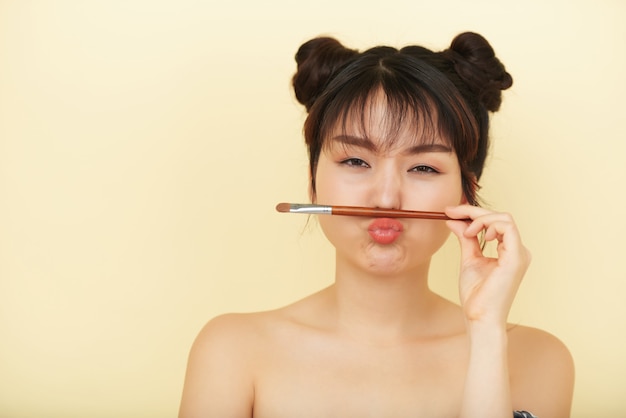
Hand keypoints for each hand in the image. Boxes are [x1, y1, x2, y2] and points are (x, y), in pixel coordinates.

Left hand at [445, 205, 530, 326]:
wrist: (479, 316)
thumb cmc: (476, 294)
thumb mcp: (469, 258)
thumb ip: (466, 237)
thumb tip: (454, 220)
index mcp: (509, 250)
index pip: (495, 221)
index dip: (472, 213)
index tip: (450, 211)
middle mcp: (518, 250)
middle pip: (499, 216)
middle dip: (473, 211)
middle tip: (450, 211)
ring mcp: (519, 253)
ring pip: (504, 218)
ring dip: (480, 218)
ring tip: (465, 231)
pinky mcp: (516, 257)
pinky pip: (507, 227)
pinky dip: (487, 224)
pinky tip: (474, 233)